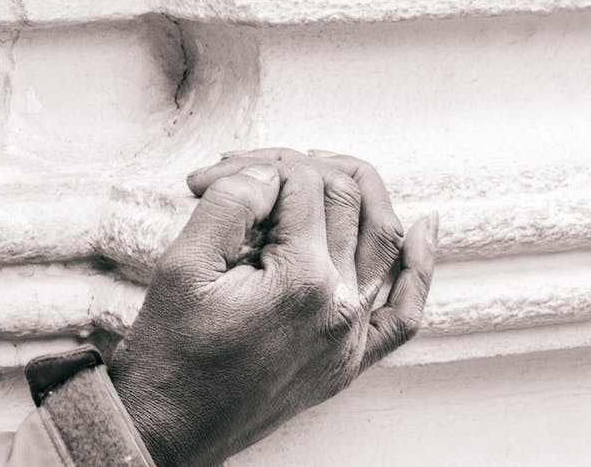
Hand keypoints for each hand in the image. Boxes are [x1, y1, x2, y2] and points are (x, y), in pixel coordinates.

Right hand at [106, 151, 436, 466]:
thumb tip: (264, 174)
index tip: (207, 179)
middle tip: (247, 169)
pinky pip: (404, 311)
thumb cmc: (169, 352)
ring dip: (360, 193)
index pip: (299, 184)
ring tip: (324, 167)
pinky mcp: (349, 359)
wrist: (169, 424)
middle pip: (346, 200)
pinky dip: (419, 267)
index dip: (250, 165)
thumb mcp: (183, 263)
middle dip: (295, 167)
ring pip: (384, 241)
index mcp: (303, 280)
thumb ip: (230, 202)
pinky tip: (421, 232)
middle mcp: (341, 307)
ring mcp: (352, 336)